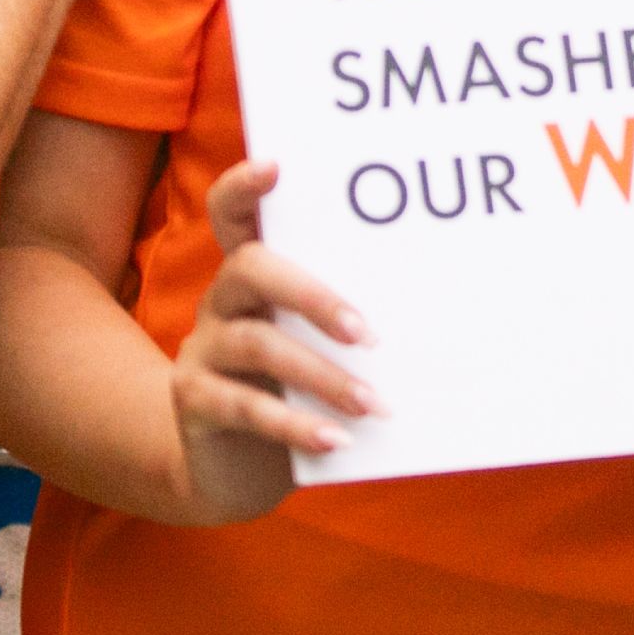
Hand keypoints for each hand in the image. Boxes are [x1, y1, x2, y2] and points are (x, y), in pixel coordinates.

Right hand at [164, 159, 373, 524]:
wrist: (234, 469)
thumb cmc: (298, 391)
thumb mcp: (322, 348)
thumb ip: (352, 321)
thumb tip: (439, 307)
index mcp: (253, 274)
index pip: (233, 214)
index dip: (243, 186)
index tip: (274, 166)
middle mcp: (222, 300)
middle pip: (251, 268)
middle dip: (314, 296)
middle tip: (368, 334)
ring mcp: (202, 350)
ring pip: (257, 343)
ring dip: (322, 374)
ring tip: (372, 404)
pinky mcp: (195, 402)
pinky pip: (244, 407)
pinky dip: (295, 423)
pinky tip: (336, 439)